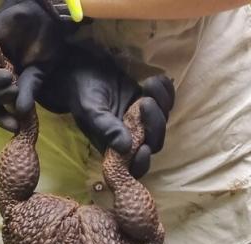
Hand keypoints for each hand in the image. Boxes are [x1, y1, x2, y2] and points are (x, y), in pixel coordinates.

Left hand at [0, 0, 68, 130]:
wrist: (44, 15)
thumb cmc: (45, 42)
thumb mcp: (39, 72)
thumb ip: (28, 91)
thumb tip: (22, 114)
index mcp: (7, 80)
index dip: (3, 118)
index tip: (15, 127)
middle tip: (15, 96)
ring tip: (12, 84)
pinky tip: (5, 75)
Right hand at [39, 47, 175, 177]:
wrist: (83, 70)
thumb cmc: (83, 94)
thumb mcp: (91, 112)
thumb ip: (107, 129)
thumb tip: (126, 148)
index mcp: (115, 147)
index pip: (134, 166)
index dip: (142, 162)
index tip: (144, 148)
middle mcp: (132, 137)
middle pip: (155, 142)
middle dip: (155, 124)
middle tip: (145, 102)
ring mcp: (143, 120)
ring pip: (163, 120)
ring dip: (162, 103)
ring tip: (148, 84)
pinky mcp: (150, 102)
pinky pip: (167, 101)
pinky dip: (166, 91)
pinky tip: (156, 79)